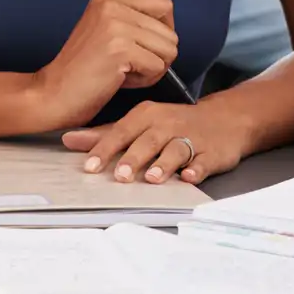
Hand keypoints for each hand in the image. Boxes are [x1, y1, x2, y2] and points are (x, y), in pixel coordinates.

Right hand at [30, 0, 179, 128]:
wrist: (52, 93)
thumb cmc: (83, 71)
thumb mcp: (106, 32)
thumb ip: (134, 23)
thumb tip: (170, 29)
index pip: (163, 5)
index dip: (163, 30)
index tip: (145, 47)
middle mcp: (112, 6)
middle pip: (170, 31)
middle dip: (157, 55)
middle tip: (129, 66)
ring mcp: (116, 26)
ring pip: (168, 49)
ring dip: (152, 68)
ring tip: (124, 72)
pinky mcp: (120, 49)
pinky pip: (157, 67)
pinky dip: (144, 80)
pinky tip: (120, 80)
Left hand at [62, 101, 251, 184]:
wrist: (225, 119)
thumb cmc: (174, 123)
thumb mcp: (140, 123)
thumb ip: (105, 134)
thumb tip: (68, 139)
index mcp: (147, 115)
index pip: (122, 132)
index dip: (105, 149)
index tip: (90, 167)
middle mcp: (168, 124)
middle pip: (148, 141)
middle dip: (133, 158)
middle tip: (119, 176)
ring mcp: (192, 138)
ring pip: (176, 150)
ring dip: (164, 164)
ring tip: (152, 177)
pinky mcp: (212, 153)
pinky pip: (204, 161)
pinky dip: (197, 169)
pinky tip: (189, 176)